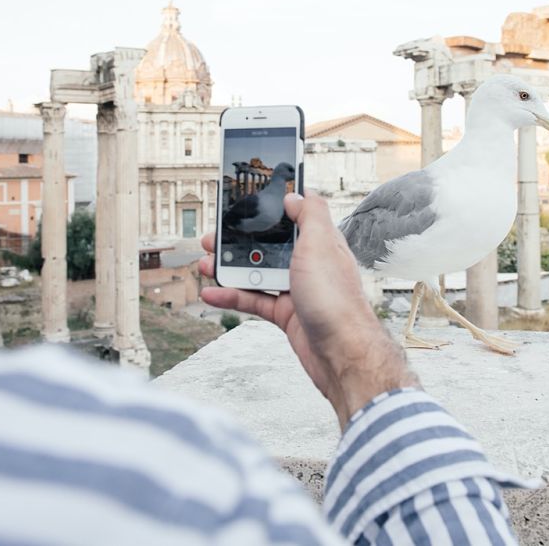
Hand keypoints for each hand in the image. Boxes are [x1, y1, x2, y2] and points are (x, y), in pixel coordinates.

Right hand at [199, 192, 417, 428]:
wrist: (341, 353)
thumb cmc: (337, 301)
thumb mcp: (321, 245)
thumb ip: (310, 216)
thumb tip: (297, 195)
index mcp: (320, 243)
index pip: (293, 217)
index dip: (270, 209)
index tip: (247, 201)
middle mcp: (308, 264)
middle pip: (268, 245)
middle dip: (239, 241)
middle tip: (214, 237)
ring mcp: (297, 290)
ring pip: (257, 273)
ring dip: (230, 268)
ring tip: (207, 264)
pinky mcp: (287, 314)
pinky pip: (254, 300)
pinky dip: (232, 297)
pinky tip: (213, 293)